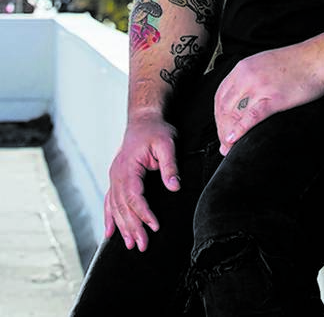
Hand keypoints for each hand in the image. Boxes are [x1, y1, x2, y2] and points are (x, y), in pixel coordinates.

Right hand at [104, 112, 179, 251]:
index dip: (143, 213)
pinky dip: (109, 217)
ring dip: (121, 226)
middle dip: (132, 227)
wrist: (143, 118)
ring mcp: (114, 176)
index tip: (154, 226)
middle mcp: (116, 174)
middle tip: (142, 246)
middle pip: (122, 206)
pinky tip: (109, 233)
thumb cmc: (156, 130)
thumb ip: (169, 165)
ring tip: (130, 245)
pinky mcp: (116, 177)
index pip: (134, 196)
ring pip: (114, 206)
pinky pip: (109, 201)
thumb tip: (174, 187)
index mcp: (127, 167)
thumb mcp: (167, 143)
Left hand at [214, 45, 323, 155]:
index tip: (221, 130)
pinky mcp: (274, 98)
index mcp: (243, 67)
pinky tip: (234, 140)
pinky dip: (239, 130)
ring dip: (228, 134)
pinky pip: (251, 117)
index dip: (217, 117)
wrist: (319, 59)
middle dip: (221, 129)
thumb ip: (250, 77)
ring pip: (234, 115)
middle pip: (223, 108)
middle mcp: (247, 75)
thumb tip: (241, 99)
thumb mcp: (265, 63)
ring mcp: (260, 86)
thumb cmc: (297, 63)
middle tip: (224, 145)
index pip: (220, 96)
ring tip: (229, 148)